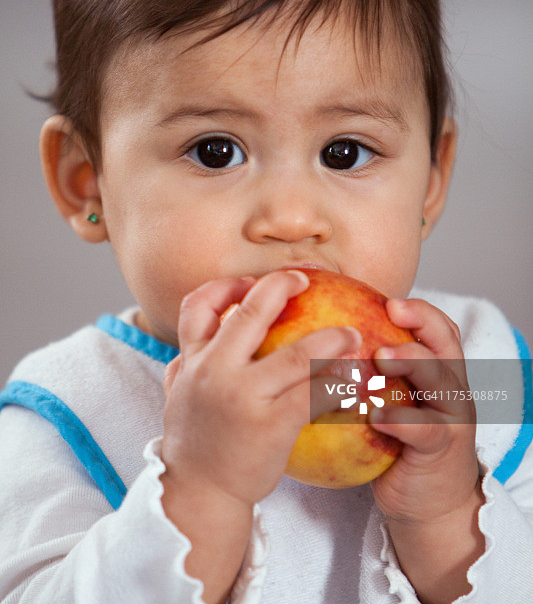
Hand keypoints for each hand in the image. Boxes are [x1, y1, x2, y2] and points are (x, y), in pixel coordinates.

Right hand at [161, 269, 360, 507]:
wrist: (200, 495)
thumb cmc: (196, 442)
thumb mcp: (177, 394)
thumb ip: (186, 362)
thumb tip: (203, 330)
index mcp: (191, 361)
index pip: (198, 305)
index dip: (226, 285)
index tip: (251, 282)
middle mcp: (214, 372)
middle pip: (250, 313)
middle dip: (280, 285)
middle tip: (305, 278)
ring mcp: (243, 398)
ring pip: (295, 355)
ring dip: (330, 338)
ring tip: (351, 333)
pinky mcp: (271, 426)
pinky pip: (312, 395)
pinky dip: (336, 384)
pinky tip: (353, 382)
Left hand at [369, 298, 480, 524]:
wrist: (427, 500)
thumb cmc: (397, 442)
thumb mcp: (389, 400)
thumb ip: (370, 370)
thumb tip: (316, 338)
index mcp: (439, 371)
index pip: (439, 329)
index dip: (419, 311)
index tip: (388, 300)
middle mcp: (451, 388)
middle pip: (445, 345)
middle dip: (420, 324)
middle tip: (387, 314)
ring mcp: (452, 417)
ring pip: (441, 380)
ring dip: (411, 362)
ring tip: (380, 357)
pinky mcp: (442, 448)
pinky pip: (424, 429)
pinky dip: (399, 419)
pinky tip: (373, 415)